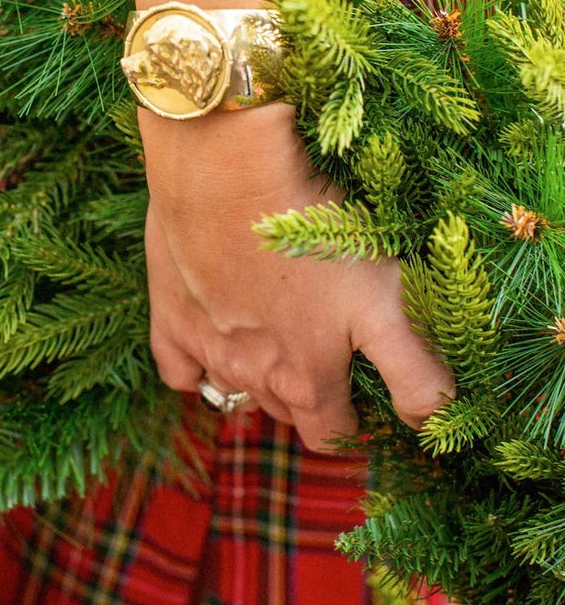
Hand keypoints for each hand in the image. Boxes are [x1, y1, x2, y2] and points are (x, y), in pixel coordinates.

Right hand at [140, 102, 453, 452]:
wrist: (228, 171)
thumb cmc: (316, 230)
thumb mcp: (385, 300)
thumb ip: (413, 372)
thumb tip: (435, 420)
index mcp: (307, 381)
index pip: (332, 434)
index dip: (353, 422)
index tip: (363, 399)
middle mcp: (253, 378)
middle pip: (286, 414)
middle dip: (310, 401)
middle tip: (328, 359)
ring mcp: (206, 351)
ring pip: (236, 391)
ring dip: (259, 380)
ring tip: (278, 340)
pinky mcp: (170, 319)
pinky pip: (179, 371)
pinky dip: (197, 369)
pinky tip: (214, 343)